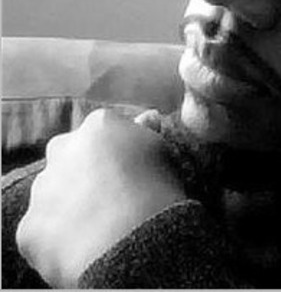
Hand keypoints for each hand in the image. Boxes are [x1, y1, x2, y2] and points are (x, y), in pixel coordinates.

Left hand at [16, 108, 186, 287]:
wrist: (133, 244)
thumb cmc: (158, 192)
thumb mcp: (164, 153)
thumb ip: (148, 132)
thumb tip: (147, 119)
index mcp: (99, 126)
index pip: (103, 130)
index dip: (117, 151)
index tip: (131, 168)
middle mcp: (63, 149)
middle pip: (71, 156)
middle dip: (84, 171)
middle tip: (111, 196)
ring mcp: (42, 188)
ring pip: (53, 193)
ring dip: (69, 204)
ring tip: (99, 226)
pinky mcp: (29, 227)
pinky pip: (42, 230)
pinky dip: (59, 238)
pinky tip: (84, 248)